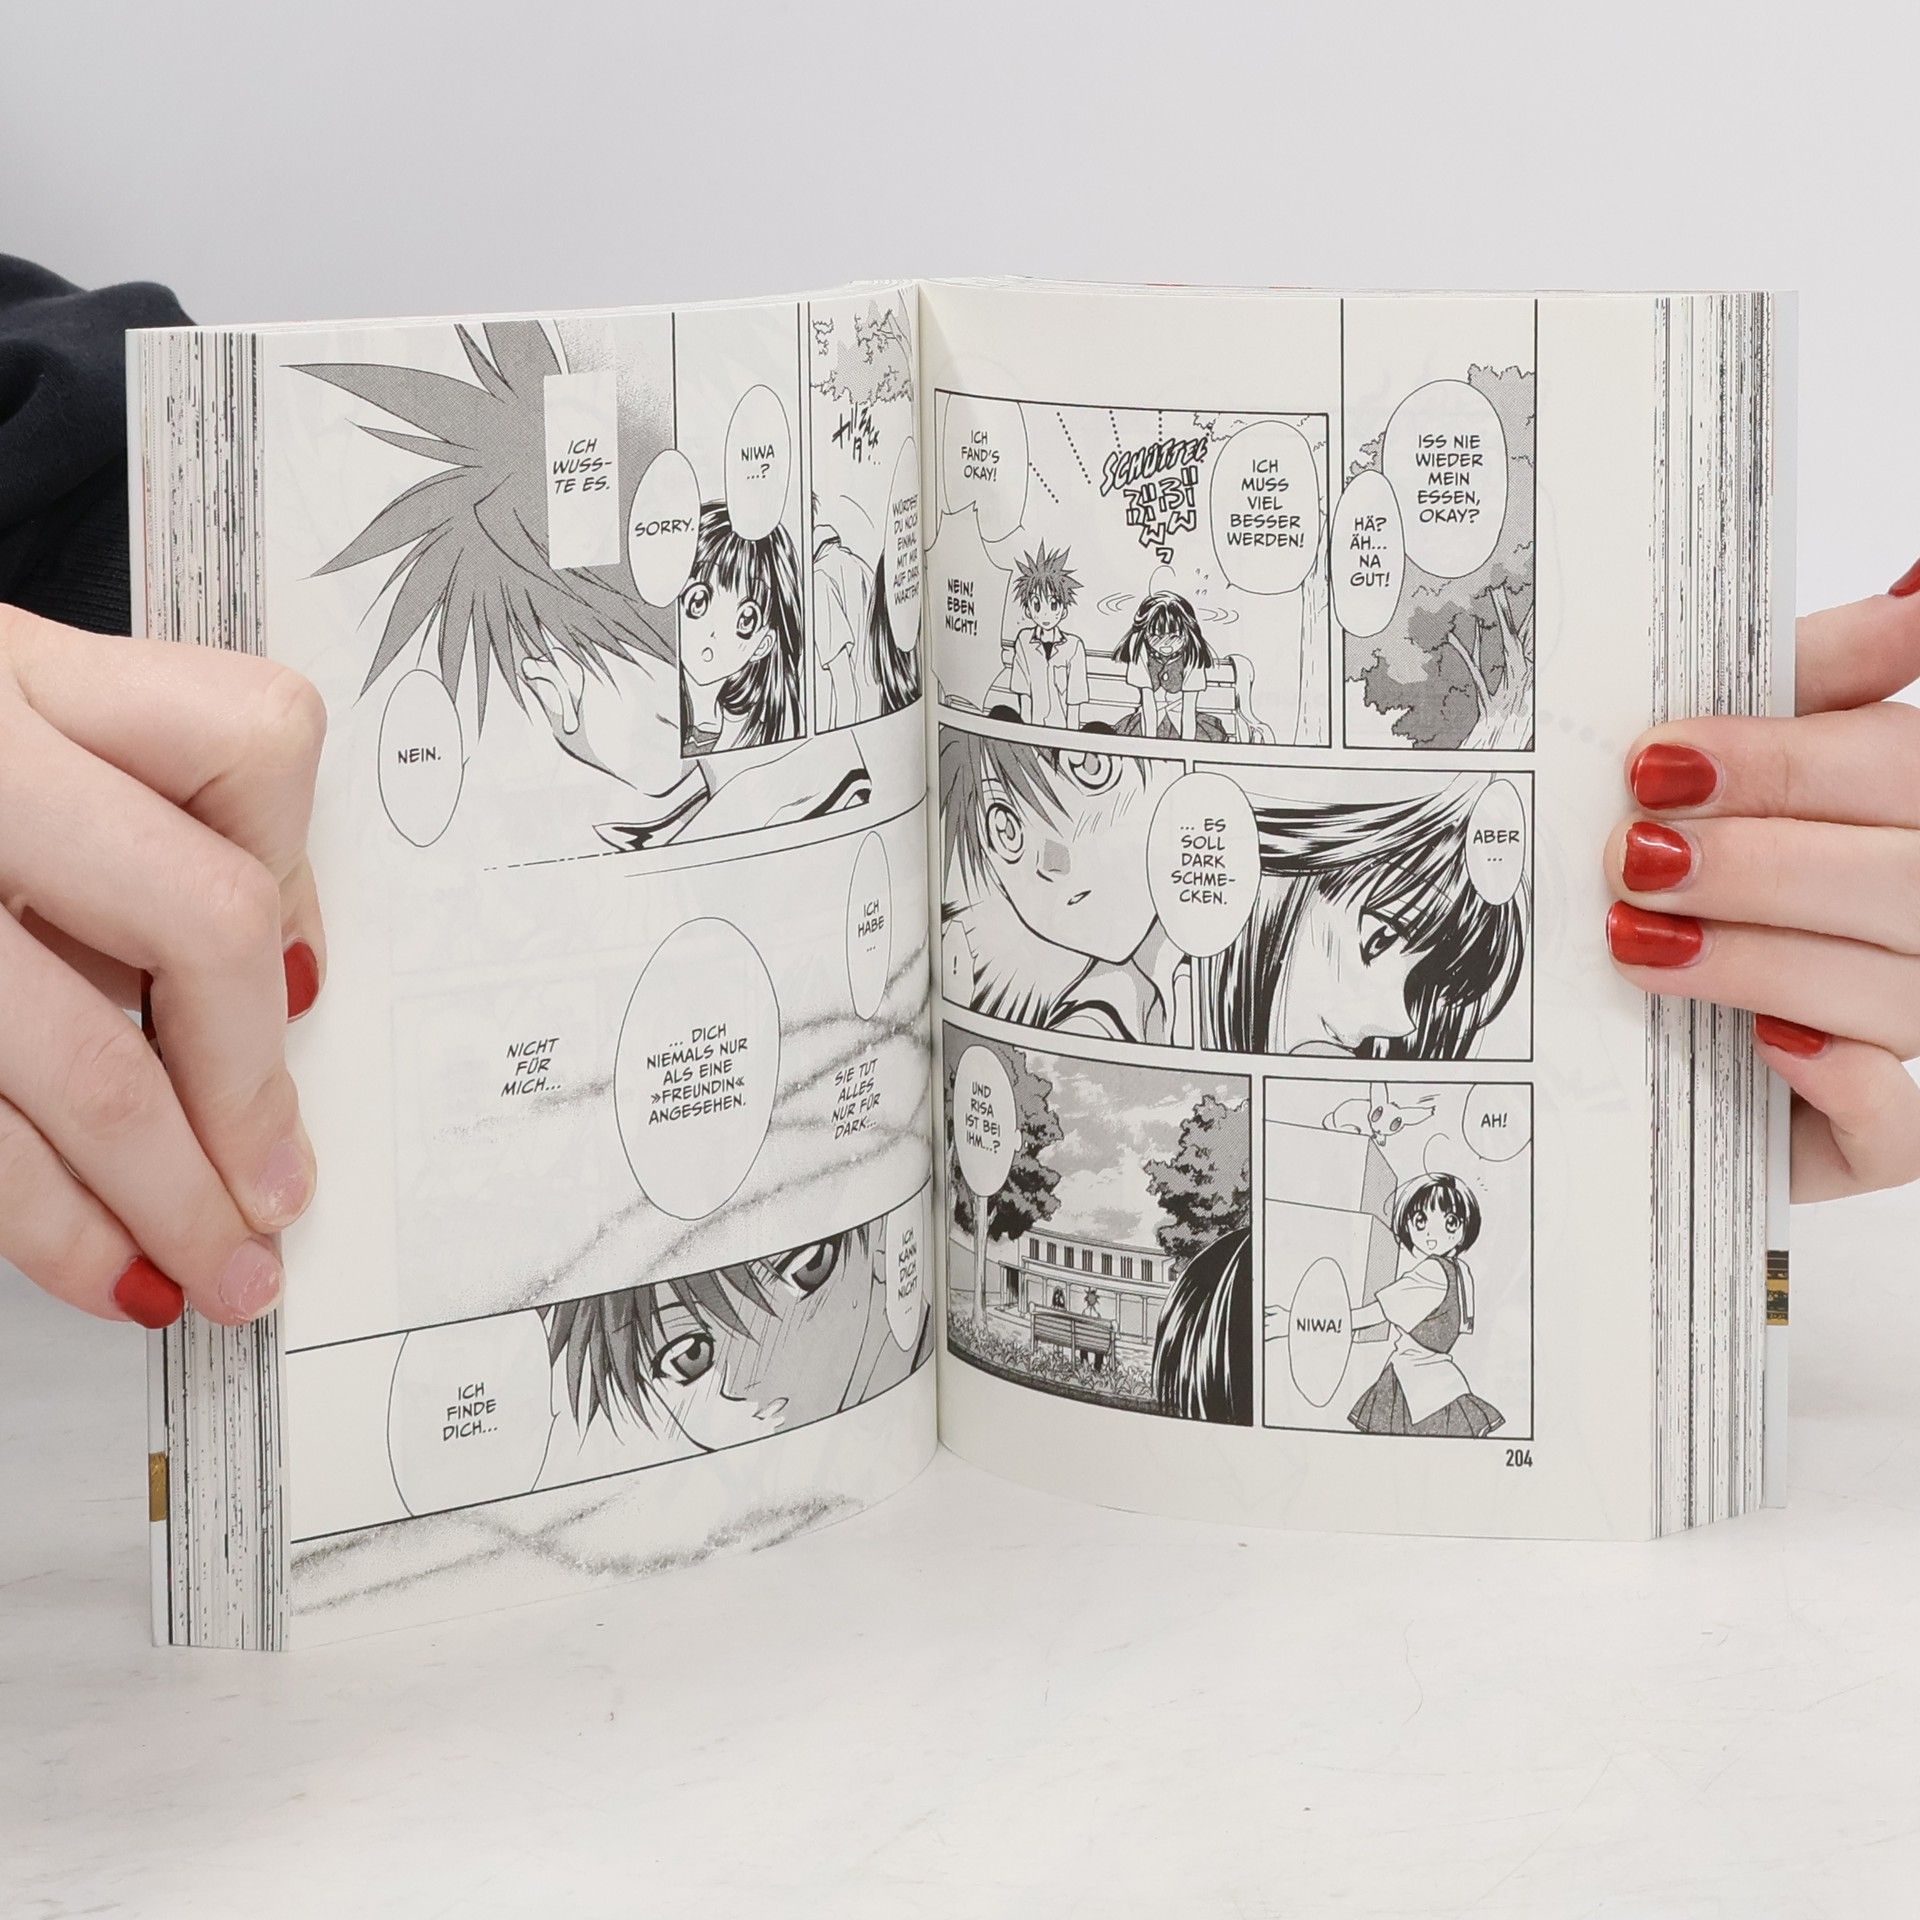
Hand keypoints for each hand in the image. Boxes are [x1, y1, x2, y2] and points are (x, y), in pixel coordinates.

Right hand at [0, 607, 325, 1325]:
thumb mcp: (2, 722)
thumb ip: (137, 812)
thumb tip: (285, 975)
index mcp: (22, 674)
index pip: (251, 746)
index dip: (298, 877)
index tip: (304, 992)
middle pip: (198, 922)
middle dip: (252, 1091)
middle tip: (280, 1194)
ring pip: (83, 1064)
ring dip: (170, 1200)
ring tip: (218, 1274)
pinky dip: (46, 1224)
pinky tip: (96, 1264)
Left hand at [1605, 573, 1919, 1201]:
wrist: (1634, 1017)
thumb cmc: (1707, 854)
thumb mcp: (1739, 756)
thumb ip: (1820, 671)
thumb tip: (1918, 592)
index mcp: (1905, 815)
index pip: (1898, 769)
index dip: (1786, 765)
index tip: (1659, 762)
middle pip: (1904, 884)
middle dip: (1759, 865)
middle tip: (1633, 856)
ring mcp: (1909, 1027)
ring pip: (1891, 998)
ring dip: (1760, 962)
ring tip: (1637, 939)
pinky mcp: (1864, 1134)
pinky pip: (1898, 1130)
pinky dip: (1847, 1089)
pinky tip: (1771, 1048)